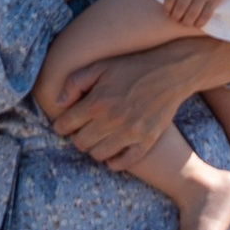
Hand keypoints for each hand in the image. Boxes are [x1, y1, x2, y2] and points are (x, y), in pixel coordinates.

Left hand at [48, 34, 229, 169]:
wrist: (171, 71)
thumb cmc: (133, 66)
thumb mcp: (100, 66)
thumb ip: (74, 83)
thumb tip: (58, 103)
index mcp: (97, 101)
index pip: (66, 125)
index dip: (61, 125)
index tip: (66, 123)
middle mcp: (112, 120)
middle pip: (80, 143)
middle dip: (77, 136)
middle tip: (83, 129)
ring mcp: (130, 133)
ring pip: (98, 155)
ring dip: (94, 148)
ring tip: (98, 138)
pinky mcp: (147, 141)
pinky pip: (123, 163)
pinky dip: (114, 161)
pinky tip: (113, 151)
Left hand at [157, 0, 229, 31]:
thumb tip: (168, 2)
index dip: (167, 8)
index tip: (168, 13)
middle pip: (180, 7)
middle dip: (176, 17)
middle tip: (176, 19)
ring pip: (192, 14)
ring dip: (186, 22)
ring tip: (185, 22)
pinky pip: (205, 15)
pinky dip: (199, 22)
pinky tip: (197, 24)